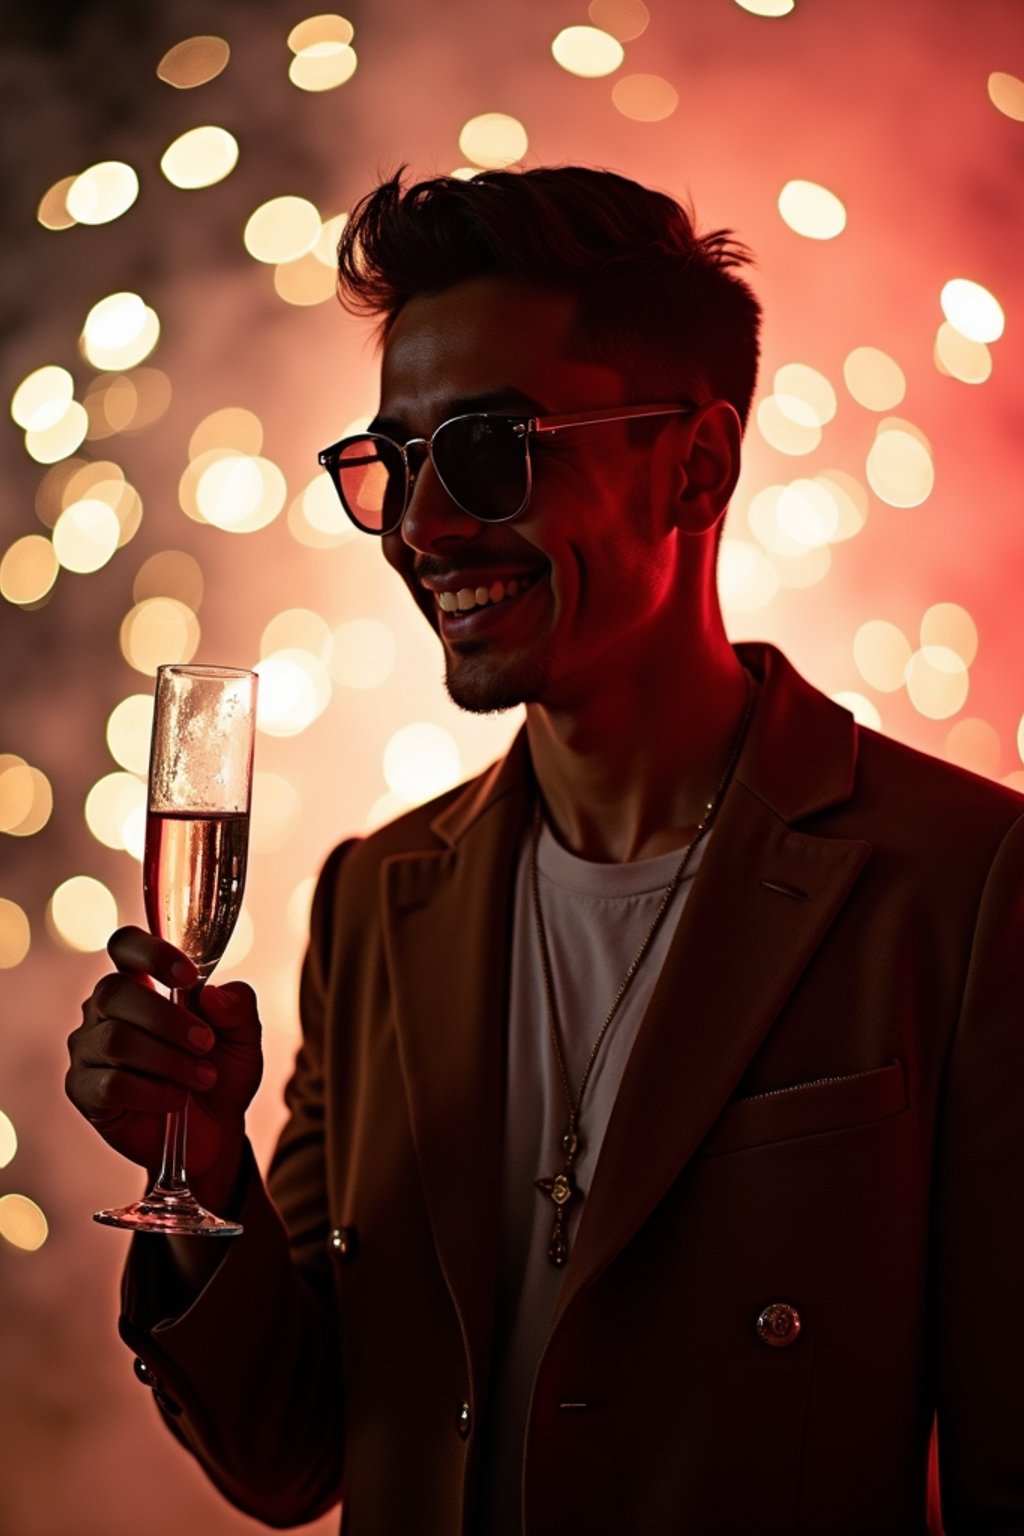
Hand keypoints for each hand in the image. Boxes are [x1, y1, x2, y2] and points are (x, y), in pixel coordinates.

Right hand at [66, 926, 262, 1204]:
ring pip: (116, 1040)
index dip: (152, 953)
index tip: (189, 977)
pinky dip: (153, 1091)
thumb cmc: (220, 1069)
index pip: (125, 945)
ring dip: (169, 1059)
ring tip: (202, 1077)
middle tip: (206, 1043)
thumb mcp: (244, 1035)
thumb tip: (209, 996)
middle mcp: (106, 1009)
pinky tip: (176, 1099)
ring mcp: (89, 1048)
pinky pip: (111, 1083)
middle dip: (169, 1019)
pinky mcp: (84, 1089)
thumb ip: (237, 1006)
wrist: (214, 1131)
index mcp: (141, 981)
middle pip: (116, 992)